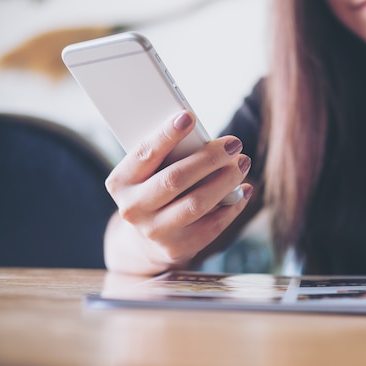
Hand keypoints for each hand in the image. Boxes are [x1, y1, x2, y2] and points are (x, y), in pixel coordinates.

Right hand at [103, 110, 252, 274]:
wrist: (147, 236)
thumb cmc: (155, 187)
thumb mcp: (152, 170)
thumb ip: (171, 155)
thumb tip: (208, 141)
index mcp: (121, 182)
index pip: (144, 154)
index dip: (166, 135)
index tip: (188, 116)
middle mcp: (133, 208)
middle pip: (175, 179)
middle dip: (209, 158)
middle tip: (234, 143)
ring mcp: (155, 232)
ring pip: (197, 203)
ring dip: (226, 181)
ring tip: (243, 163)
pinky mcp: (178, 248)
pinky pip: (212, 225)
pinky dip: (232, 205)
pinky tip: (243, 190)